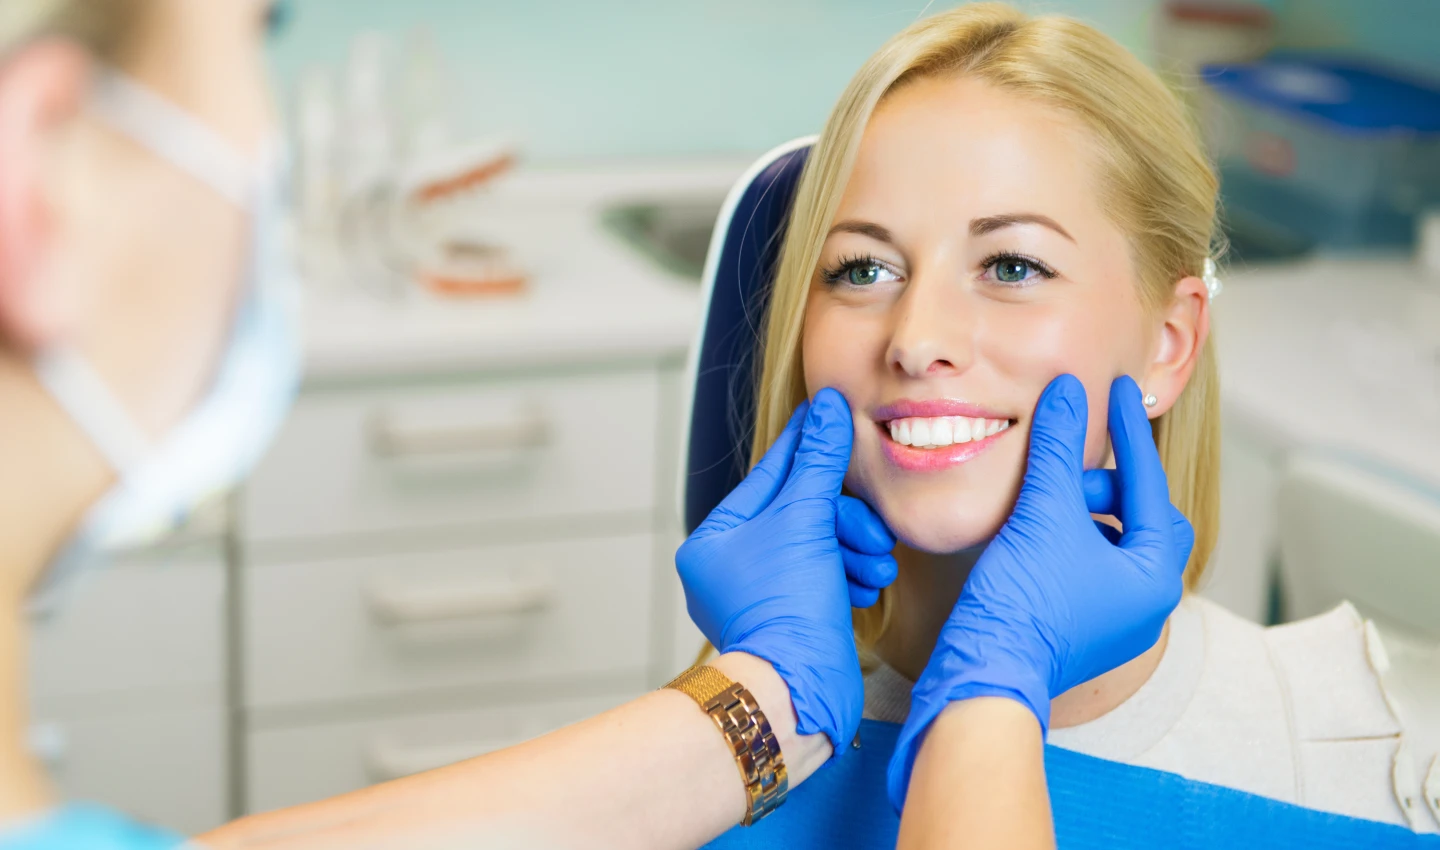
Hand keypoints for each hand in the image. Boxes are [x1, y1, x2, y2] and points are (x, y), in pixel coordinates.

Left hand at [677, 388, 896, 753]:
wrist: (799, 690)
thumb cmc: (787, 606)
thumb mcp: (805, 519)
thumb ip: (819, 461)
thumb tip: (828, 407)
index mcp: (714, 540)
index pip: (770, 477)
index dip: (807, 447)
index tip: (830, 414)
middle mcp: (731, 567)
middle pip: (801, 513)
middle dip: (843, 521)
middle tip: (870, 531)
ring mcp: (762, 596)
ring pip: (820, 546)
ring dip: (854, 550)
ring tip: (876, 566)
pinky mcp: (793, 620)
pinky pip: (826, 578)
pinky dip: (850, 576)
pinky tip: (868, 585)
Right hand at [886, 374, 1193, 809]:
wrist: (984, 672)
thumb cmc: (1022, 601)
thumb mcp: (1043, 510)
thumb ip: (1057, 446)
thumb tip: (1068, 391)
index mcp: (1153, 576)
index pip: (1148, 485)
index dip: (1130, 433)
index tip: (1118, 393)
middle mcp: (1146, 604)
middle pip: (1140, 519)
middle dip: (1107, 486)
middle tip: (1069, 468)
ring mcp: (1115, 622)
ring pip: (1113, 545)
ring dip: (1084, 513)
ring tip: (1046, 499)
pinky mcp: (1081, 631)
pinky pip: (1089, 568)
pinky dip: (1069, 539)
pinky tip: (1035, 529)